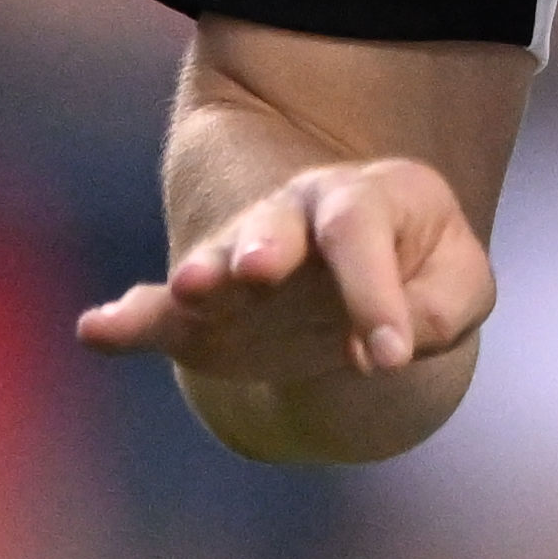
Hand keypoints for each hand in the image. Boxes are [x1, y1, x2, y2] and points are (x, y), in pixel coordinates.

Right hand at [73, 154, 491, 410]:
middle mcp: (293, 217)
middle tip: (256, 271)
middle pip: (276, 223)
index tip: (386, 360)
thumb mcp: (461, 285)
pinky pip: (160, 314)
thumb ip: (443, 306)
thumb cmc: (424, 273)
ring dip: (202, 275)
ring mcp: (239, 261)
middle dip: (264, 245)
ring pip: (216, 262)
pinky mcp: (204, 314)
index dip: (374, 293)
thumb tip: (389, 346)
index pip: (360, 233)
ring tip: (188, 290)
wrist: (366, 291)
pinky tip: (96, 331)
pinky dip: (126, 323)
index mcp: (363, 199)